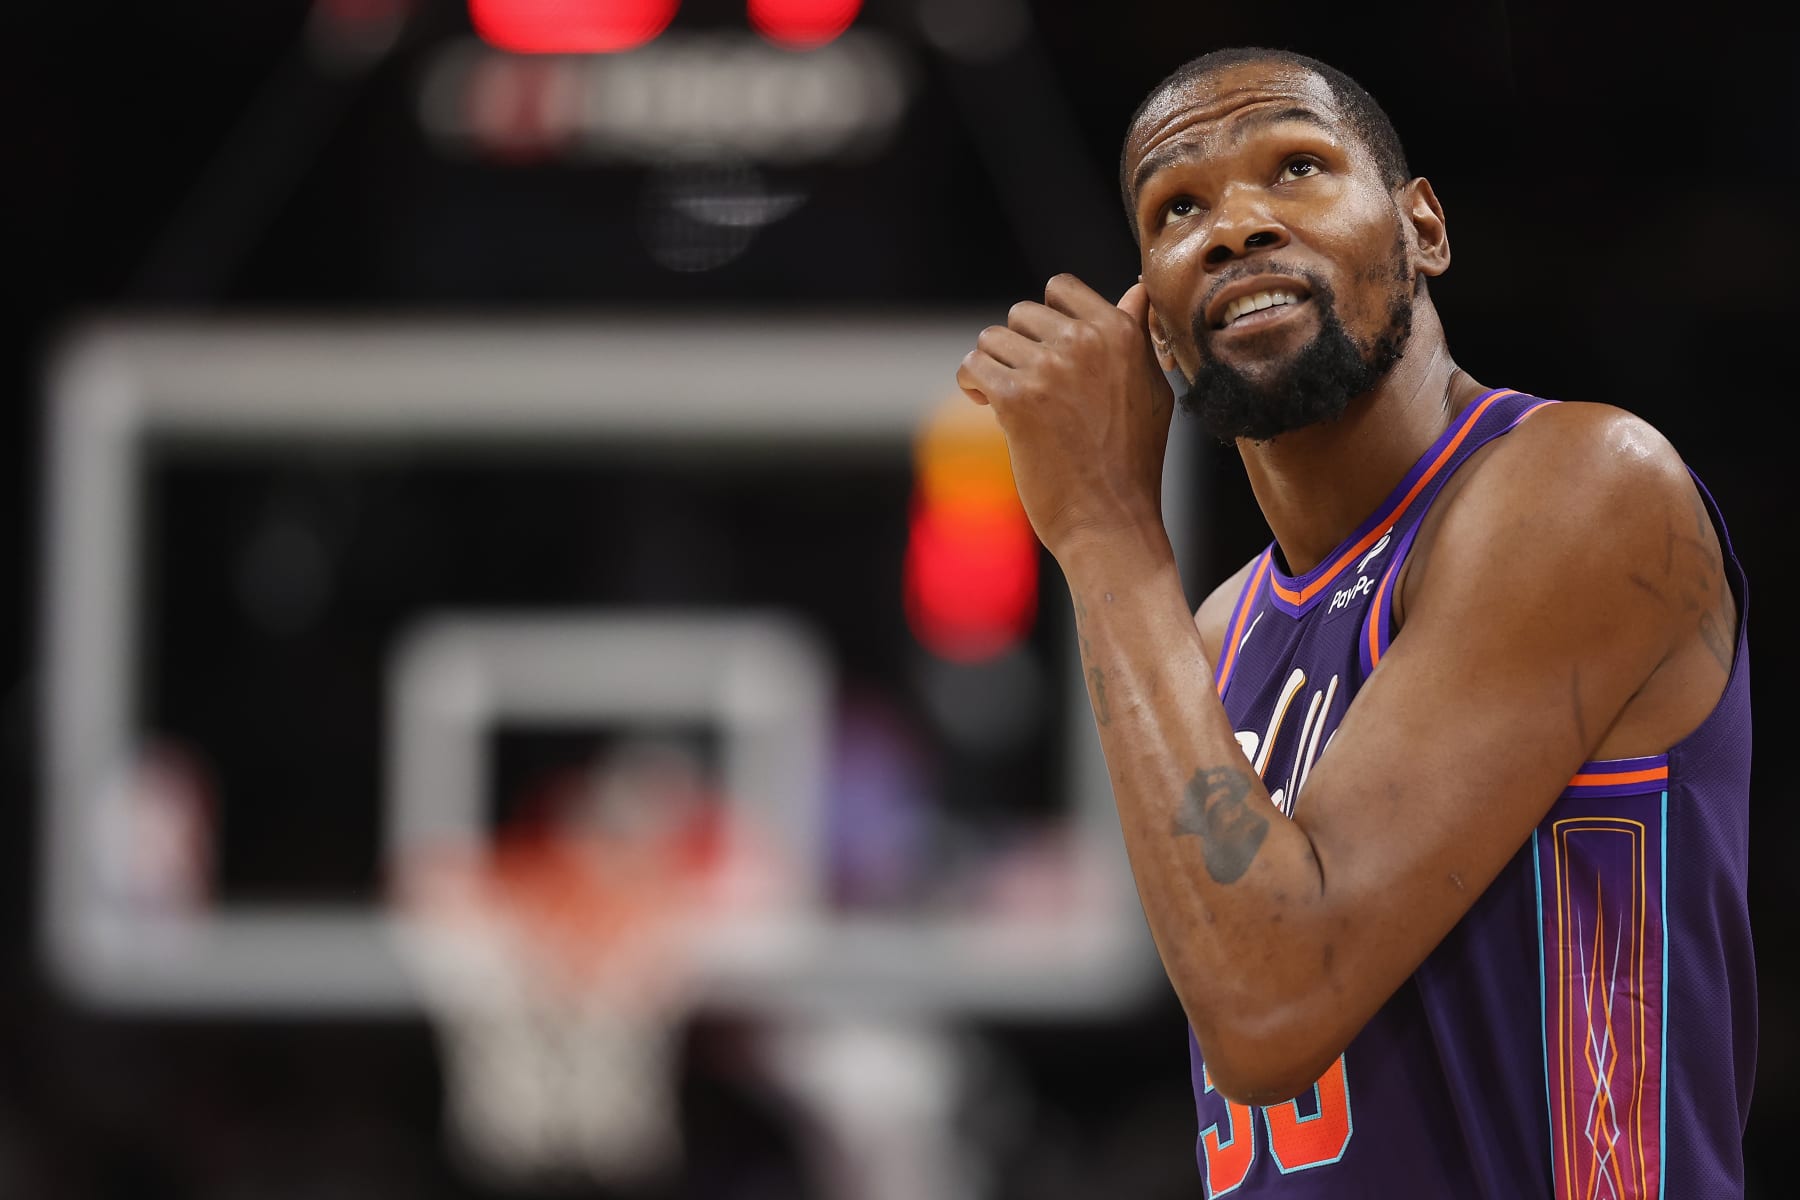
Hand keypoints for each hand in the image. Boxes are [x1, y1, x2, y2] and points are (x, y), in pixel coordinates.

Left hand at [956, 273, 1175, 559]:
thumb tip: (1134, 291)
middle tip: (1030, 388)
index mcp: (1121, 332)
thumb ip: (1136, 336)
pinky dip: (972, 385)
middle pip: (1021, 313)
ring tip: (1008, 401)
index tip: (1048, 353)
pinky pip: (972, 366)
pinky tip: (989, 407)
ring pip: (991, 338)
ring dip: (993, 367)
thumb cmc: (1132, 462)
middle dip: (1018, 348)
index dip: (1046, 321)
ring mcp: (1049, 367)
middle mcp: (1085, 341)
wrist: (1111, 521)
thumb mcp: (1150, 389)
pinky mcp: (1016, 398)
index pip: (1061, 288)